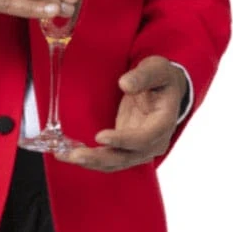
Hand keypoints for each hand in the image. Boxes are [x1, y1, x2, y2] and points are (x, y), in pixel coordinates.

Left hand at [59, 56, 187, 171]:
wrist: (166, 89)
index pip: (145, 138)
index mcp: (164, 123)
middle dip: (100, 158)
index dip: (123, 140)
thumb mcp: (157, 69)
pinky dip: (90, 159)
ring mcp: (140, 148)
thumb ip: (143, 76)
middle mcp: (153, 142)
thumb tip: (125, 84)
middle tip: (75, 155)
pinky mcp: (126, 148)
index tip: (100, 136)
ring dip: (91, 162)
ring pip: (115, 162)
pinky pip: (108, 158)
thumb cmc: (162, 78)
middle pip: (126, 157)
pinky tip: (69, 155)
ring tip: (66, 156)